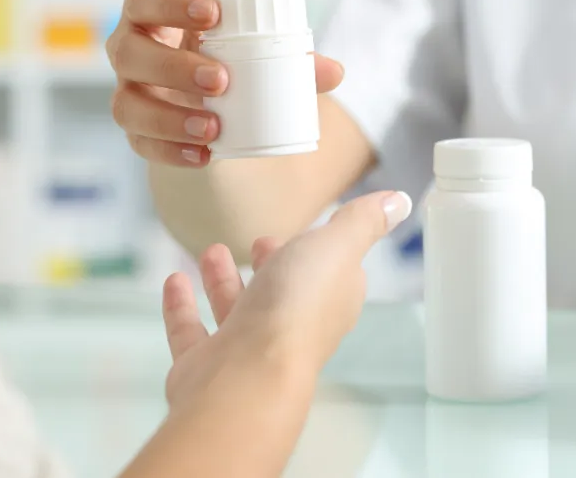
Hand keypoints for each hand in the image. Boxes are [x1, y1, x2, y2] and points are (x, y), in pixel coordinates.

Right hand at [106, 0, 344, 167]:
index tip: (214, 15)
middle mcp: (129, 51)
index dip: (170, 2)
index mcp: (152, 17)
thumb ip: (294, 59)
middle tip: (220, 80)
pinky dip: (172, 152)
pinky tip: (204, 155)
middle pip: (128, 51)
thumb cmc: (231, 63)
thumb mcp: (256, 55)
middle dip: (173, 66)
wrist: (211, 108)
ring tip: (214, 126)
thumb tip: (337, 72)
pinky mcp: (135, 132)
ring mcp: (127, 93)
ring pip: (127, 103)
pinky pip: (140, 144)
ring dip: (170, 116)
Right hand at [159, 190, 412, 408]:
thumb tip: (401, 200)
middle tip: (259, 242)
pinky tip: (174, 281)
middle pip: (283, 292)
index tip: (308, 230)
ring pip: (237, 309)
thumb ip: (364, 222)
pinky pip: (192, 331)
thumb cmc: (297, 307)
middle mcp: (291, 327)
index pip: (331, 273)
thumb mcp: (338, 246)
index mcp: (327, 301)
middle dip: (273, 265)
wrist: (247, 376)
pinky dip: (183, 306)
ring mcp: (247, 350)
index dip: (321, 250)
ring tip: (211, 250)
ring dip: (225, 280)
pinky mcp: (207, 365)